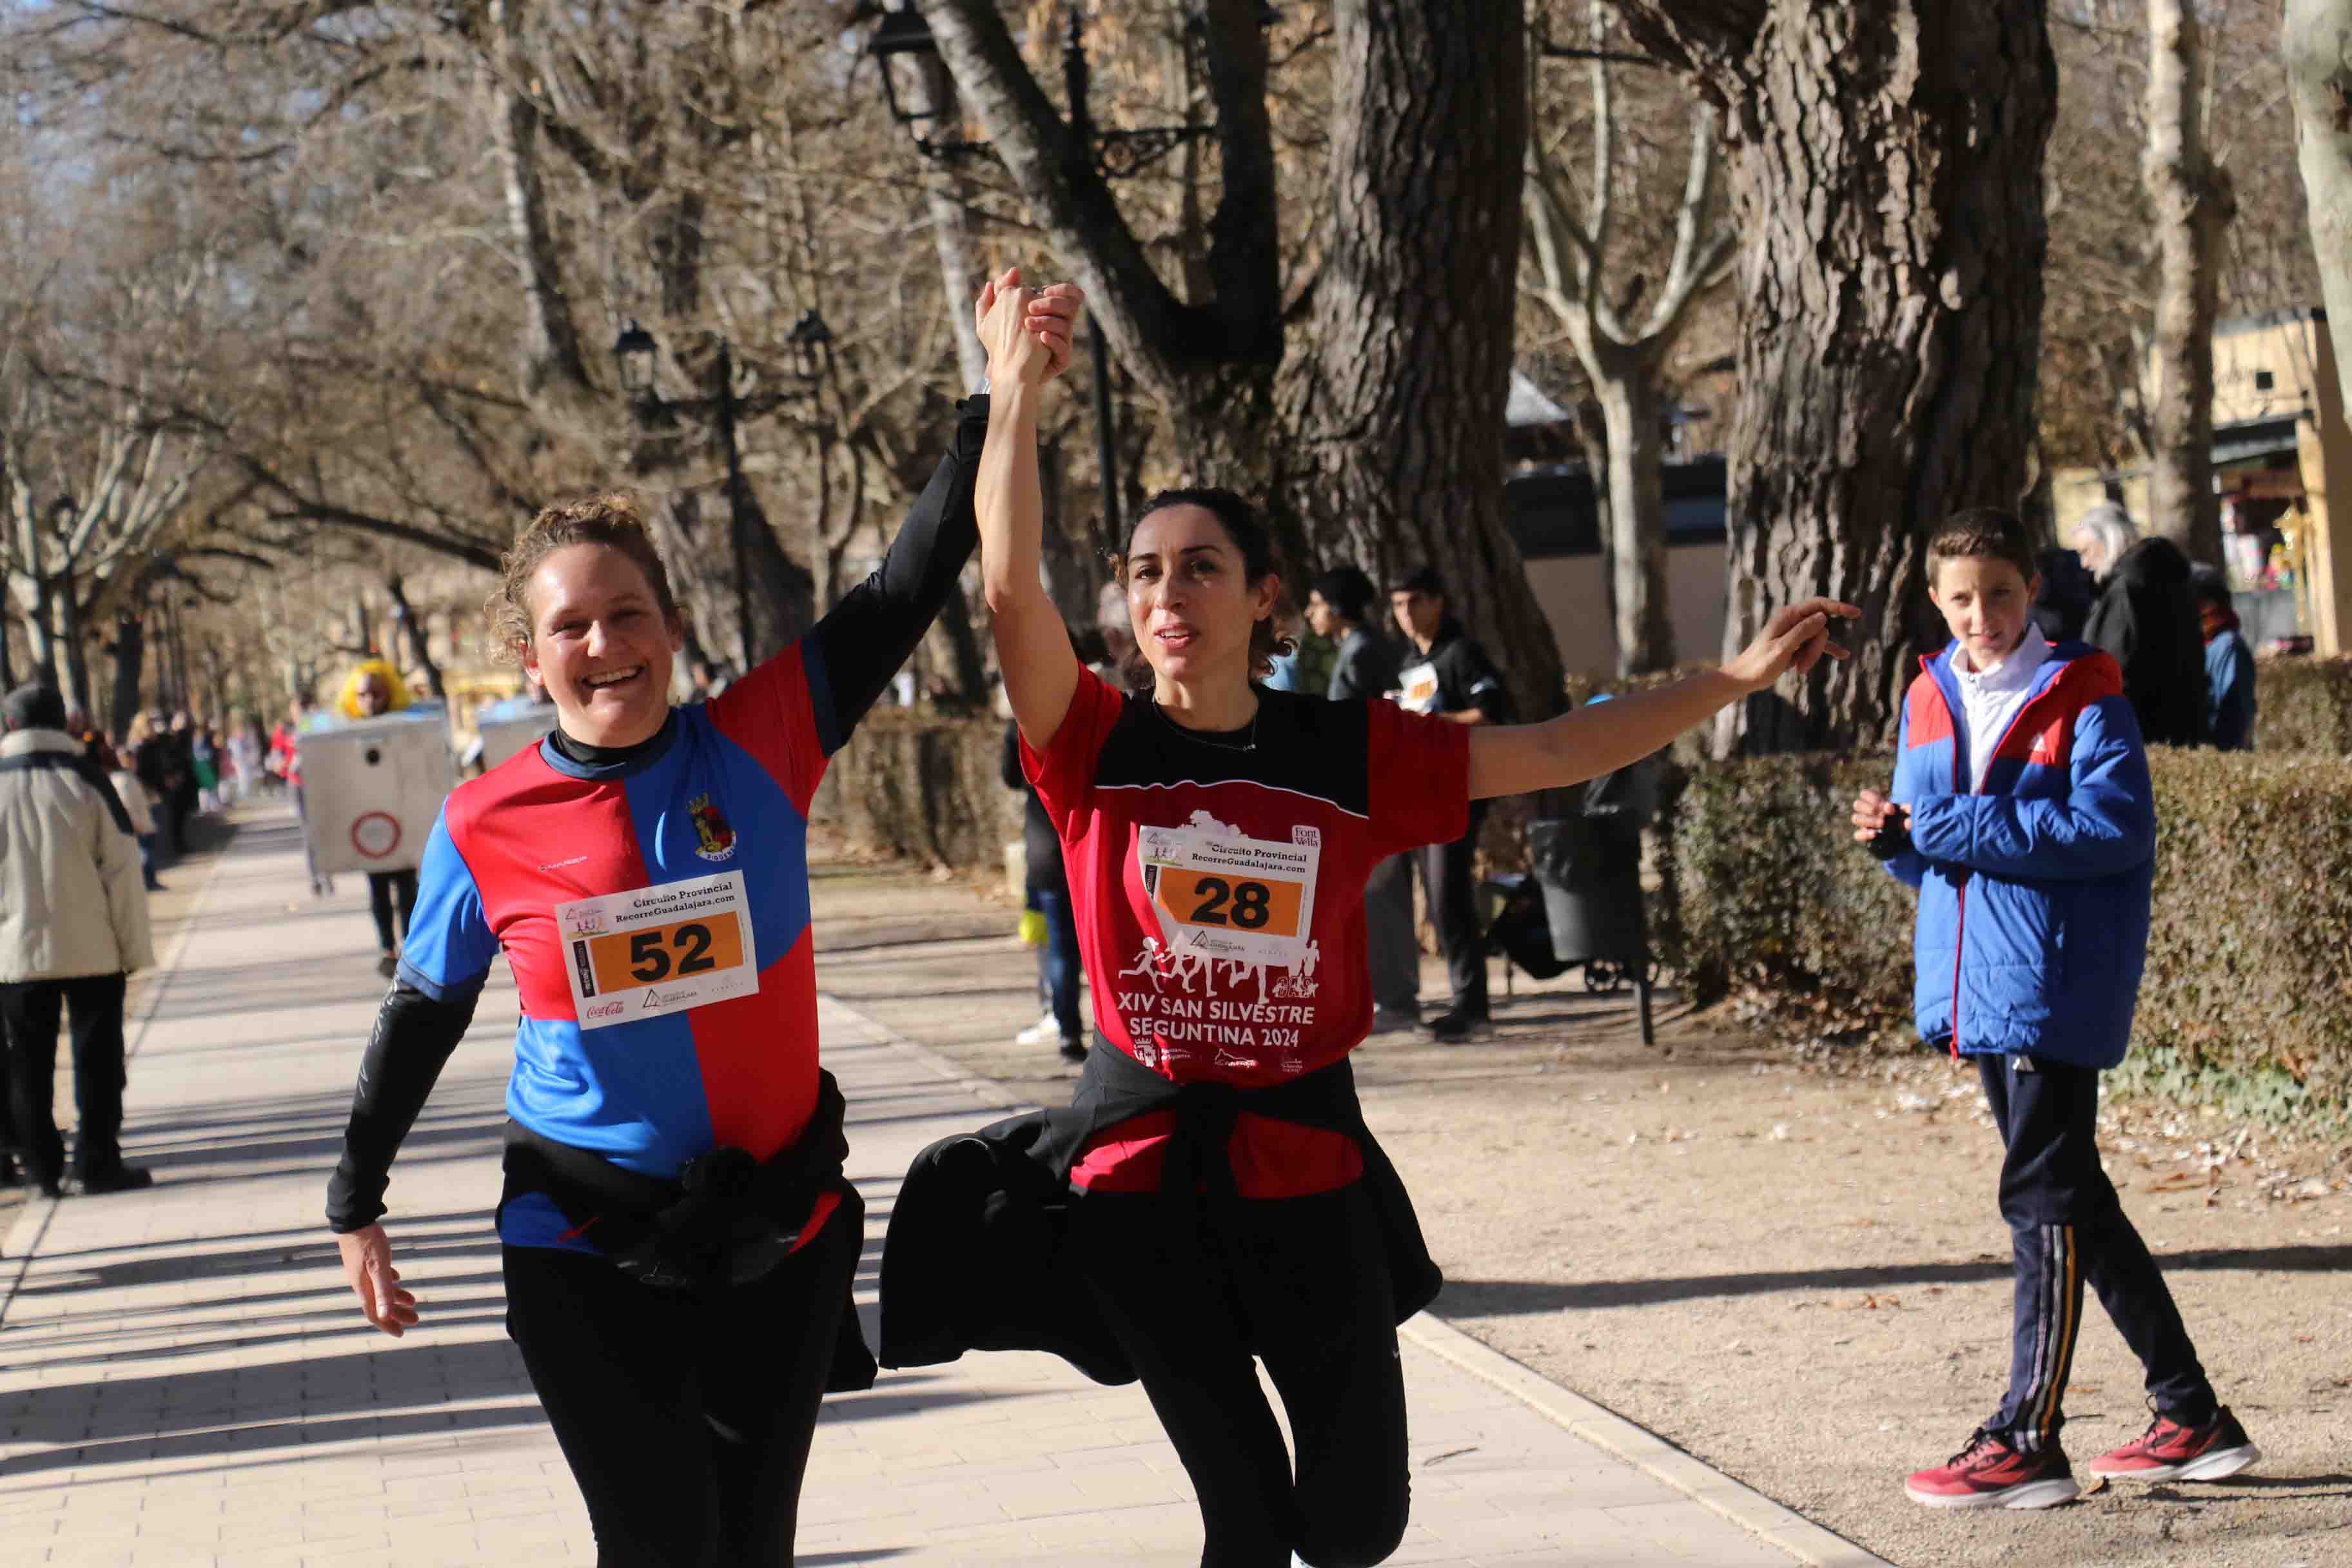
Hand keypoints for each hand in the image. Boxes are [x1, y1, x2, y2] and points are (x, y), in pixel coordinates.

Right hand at [336, 1224, 418, 1336]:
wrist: (353, 1218)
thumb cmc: (368, 1242)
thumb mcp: (379, 1267)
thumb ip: (383, 1291)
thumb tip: (385, 1316)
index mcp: (364, 1287)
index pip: (375, 1313)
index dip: (388, 1325)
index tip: (401, 1334)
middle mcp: (361, 1282)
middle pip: (380, 1304)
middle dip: (397, 1314)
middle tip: (416, 1319)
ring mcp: (362, 1270)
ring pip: (380, 1290)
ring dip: (396, 1298)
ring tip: (412, 1301)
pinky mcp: (365, 1258)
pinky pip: (378, 1275)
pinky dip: (389, 1281)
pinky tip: (397, 1278)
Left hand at [975, 267, 1084, 385]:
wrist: (1003, 369)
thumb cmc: (1000, 340)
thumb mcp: (995, 313)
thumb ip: (1002, 290)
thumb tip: (1014, 271)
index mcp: (1050, 312)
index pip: (1068, 295)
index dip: (1062, 290)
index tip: (1045, 290)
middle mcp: (1060, 326)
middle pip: (1070, 307)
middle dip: (1051, 304)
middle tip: (1030, 307)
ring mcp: (1062, 343)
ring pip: (1067, 327)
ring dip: (1047, 322)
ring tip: (1028, 324)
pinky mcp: (1060, 360)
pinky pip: (1065, 350)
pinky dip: (1053, 341)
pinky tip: (1040, 337)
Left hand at [1722, 598, 1860, 692]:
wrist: (1745, 678)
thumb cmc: (1760, 663)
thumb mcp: (1782, 648)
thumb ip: (1802, 632)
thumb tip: (1822, 616)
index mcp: (1787, 616)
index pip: (1818, 605)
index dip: (1838, 607)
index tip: (1855, 613)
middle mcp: (1793, 621)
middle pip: (1821, 627)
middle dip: (1817, 648)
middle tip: (1801, 665)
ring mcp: (1796, 633)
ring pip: (1819, 640)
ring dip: (1813, 656)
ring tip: (1799, 670)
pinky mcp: (1798, 644)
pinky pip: (1817, 646)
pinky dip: (1826, 652)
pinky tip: (1844, 655)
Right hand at [1851, 789, 1907, 845]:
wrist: (1904, 836)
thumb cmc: (1904, 819)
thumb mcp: (1908, 812)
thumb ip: (1908, 810)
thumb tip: (1907, 810)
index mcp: (1874, 801)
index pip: (1864, 794)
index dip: (1874, 798)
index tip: (1889, 807)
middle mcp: (1866, 811)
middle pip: (1857, 804)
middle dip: (1870, 808)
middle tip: (1884, 815)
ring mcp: (1864, 824)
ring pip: (1855, 818)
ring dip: (1868, 820)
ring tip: (1882, 823)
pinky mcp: (1864, 836)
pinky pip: (1857, 834)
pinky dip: (1865, 834)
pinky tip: (1875, 834)